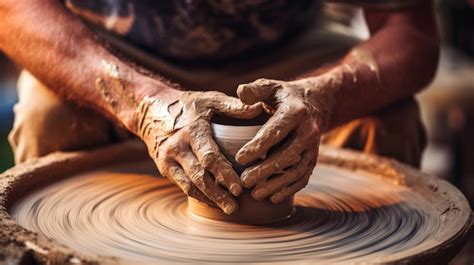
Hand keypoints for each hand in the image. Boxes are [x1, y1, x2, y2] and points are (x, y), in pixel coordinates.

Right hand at [136, 91, 261, 213]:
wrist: (151, 109)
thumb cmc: (187, 105)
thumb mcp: (209, 100)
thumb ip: (233, 106)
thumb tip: (259, 108)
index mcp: (191, 131)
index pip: (209, 157)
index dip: (224, 174)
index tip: (239, 188)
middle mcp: (177, 148)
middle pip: (199, 176)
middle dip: (218, 193)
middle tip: (235, 206)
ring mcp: (168, 160)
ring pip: (189, 186)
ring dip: (209, 199)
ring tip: (228, 209)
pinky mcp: (165, 168)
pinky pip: (182, 185)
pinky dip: (199, 195)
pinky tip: (214, 202)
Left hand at [235, 78, 332, 203]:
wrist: (316, 104)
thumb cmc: (284, 96)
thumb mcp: (271, 87)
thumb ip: (255, 90)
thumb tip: (240, 93)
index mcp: (295, 112)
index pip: (276, 130)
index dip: (258, 146)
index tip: (239, 158)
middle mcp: (308, 131)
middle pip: (288, 154)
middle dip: (265, 170)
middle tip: (243, 181)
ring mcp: (312, 147)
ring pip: (296, 170)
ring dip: (277, 184)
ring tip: (255, 194)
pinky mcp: (313, 159)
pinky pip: (304, 177)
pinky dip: (290, 189)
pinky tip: (273, 198)